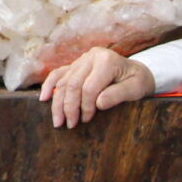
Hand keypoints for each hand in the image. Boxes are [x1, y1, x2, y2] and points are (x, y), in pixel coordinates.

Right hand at [38, 47, 154, 129]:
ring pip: (63, 81)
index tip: (87, 120)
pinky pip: (58, 74)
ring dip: (58, 102)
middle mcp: (91, 57)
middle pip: (72, 84)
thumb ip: (118, 94)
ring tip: (57, 121)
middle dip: (69, 107)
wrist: (137, 72)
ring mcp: (81, 59)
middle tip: (69, 124)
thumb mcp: (136, 89)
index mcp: (106, 61)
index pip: (89, 86)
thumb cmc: (138, 81)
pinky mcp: (75, 64)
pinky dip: (49, 86)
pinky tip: (43, 98)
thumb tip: (98, 104)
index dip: (85, 106)